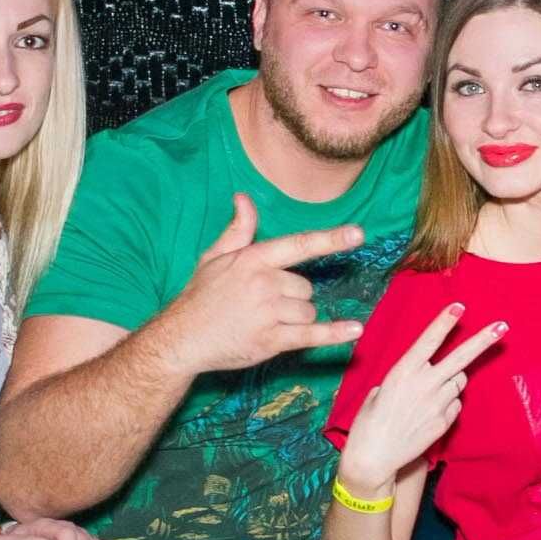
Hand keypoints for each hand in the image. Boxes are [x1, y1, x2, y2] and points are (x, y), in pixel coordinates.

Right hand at [160, 194, 369, 373]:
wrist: (182, 338)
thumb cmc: (201, 296)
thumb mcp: (214, 257)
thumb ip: (237, 229)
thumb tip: (244, 198)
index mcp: (253, 259)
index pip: (299, 245)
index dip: (331, 239)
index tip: (358, 233)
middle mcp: (263, 284)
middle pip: (305, 287)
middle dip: (292, 296)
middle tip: (262, 305)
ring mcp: (268, 313)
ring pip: (308, 311)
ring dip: (296, 318)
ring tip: (265, 322)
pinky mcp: (270, 341)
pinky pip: (310, 334)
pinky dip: (334, 334)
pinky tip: (355, 330)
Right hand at [334, 303, 508, 495]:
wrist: (374, 456)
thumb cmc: (371, 420)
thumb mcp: (381, 390)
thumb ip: (408, 377)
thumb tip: (429, 375)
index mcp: (403, 372)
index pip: (428, 341)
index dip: (444, 323)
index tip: (460, 306)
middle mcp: (424, 385)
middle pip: (460, 358)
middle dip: (483, 340)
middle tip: (503, 326)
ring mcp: (437, 404)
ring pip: (458, 381)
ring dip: (451, 380)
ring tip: (428, 394)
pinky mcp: (445, 422)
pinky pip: (455, 404)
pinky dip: (447, 404)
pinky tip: (428, 414)